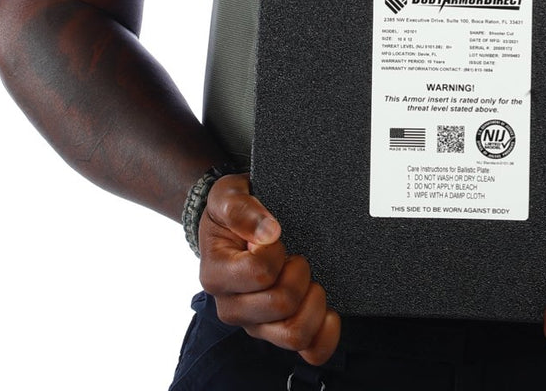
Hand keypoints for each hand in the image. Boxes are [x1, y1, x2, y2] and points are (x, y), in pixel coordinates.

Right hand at [197, 174, 340, 364]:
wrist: (233, 225)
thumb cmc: (232, 212)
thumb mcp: (228, 195)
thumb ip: (241, 209)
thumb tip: (269, 232)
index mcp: (216, 276)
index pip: (260, 273)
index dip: (276, 250)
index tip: (273, 236)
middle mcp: (232, 308)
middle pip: (282, 304)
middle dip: (299, 272)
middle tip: (293, 254)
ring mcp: (257, 324)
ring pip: (295, 334)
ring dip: (313, 302)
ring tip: (308, 278)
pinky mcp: (278, 333)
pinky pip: (310, 350)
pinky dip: (325, 335)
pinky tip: (328, 310)